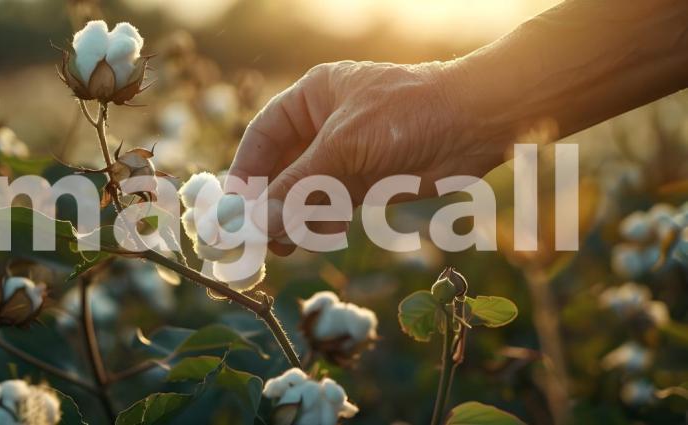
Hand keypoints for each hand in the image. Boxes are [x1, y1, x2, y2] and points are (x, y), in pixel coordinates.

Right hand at [226, 60, 503, 254]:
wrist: (477, 123)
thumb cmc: (407, 116)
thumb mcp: (344, 149)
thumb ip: (298, 187)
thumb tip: (257, 223)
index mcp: (313, 98)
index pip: (264, 135)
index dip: (246, 169)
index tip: (235, 207)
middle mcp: (325, 124)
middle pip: (281, 167)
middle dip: (270, 202)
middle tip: (257, 238)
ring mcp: (346, 154)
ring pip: (305, 191)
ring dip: (295, 217)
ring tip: (288, 242)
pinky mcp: (367, 180)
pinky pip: (331, 205)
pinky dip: (323, 221)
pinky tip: (324, 232)